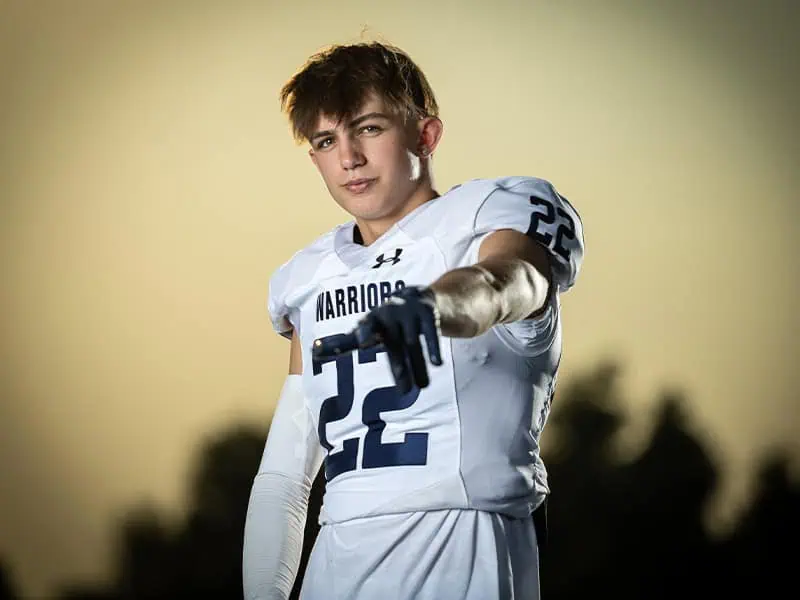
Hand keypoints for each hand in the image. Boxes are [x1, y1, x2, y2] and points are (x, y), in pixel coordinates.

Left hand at [312, 286, 442, 393]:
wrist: (421, 298)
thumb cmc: (388, 322)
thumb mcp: (369, 330)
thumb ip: (343, 343)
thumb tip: (313, 352)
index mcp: (371, 320)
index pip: (364, 329)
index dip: (363, 334)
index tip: (362, 343)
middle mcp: (388, 314)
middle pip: (394, 345)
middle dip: (400, 367)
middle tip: (404, 391)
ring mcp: (408, 312)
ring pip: (413, 344)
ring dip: (418, 366)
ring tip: (423, 387)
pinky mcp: (427, 312)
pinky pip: (430, 333)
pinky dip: (432, 347)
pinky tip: (437, 364)